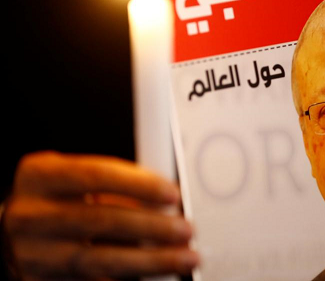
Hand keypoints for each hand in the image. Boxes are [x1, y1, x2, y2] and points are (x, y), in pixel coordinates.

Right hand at [2, 151, 198, 279]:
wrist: (8, 236)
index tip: (172, 193)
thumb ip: (113, 185)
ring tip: (184, 257)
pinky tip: (154, 276)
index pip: (96, 175)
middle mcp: (30, 215)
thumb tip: (165, 199)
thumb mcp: (72, 179)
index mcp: (40, 175)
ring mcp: (31, 254)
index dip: (139, 184)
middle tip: (186, 229)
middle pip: (101, 220)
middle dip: (152, 226)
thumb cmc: (52, 200)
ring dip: (150, 261)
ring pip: (99, 261)